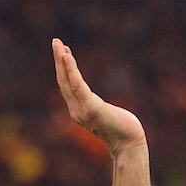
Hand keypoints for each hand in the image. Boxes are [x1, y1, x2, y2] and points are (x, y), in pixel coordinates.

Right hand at [53, 38, 145, 153]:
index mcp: (79, 111)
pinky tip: (67, 56)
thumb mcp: (106, 114)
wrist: (130, 144)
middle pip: (63, 81)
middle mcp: (76, 110)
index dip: (64, 69)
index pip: (67, 86)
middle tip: (56, 41)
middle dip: (58, 60)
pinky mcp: (91, 108)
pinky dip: (71, 70)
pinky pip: (77, 85)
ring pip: (67, 81)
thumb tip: (101, 105)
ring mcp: (82, 110)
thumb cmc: (122, 130)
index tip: (64, 52)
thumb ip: (97, 107)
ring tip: (59, 44)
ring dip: (61, 60)